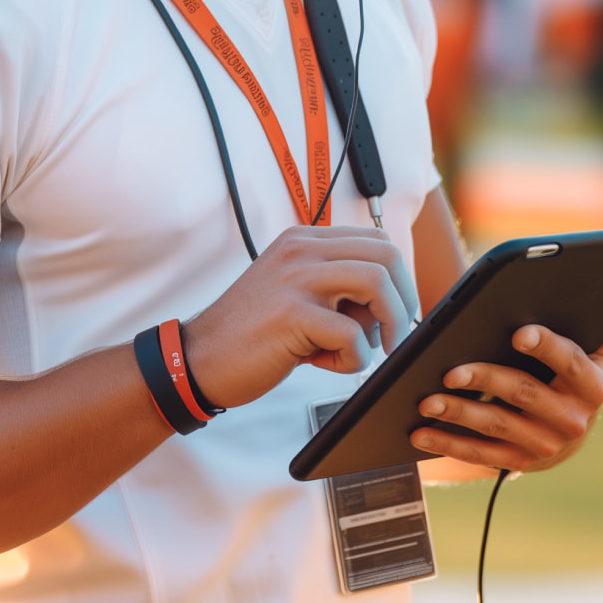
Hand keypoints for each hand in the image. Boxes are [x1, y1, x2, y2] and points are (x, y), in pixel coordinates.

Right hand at [183, 226, 418, 409]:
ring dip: (387, 323)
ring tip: (366, 349)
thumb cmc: (251, 333)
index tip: (393, 310)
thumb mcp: (294, 292)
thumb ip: (334, 287)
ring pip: (377, 282)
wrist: (199, 357)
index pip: (376, 239)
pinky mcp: (291, 314)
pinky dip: (353, 358)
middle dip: (403, 299)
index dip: (398, 278)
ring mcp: (295, 278)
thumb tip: (388, 304)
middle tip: (392, 333)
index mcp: (302, 240)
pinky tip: (325, 363)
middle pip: (386, 254)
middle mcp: (300, 250)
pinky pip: (353, 334)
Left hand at [410, 290, 602, 472]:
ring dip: (459, 413)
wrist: (564, 432)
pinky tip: (419, 432)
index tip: (519, 332)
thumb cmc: (571, 376)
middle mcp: (572, 419)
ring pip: (497, 426)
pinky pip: (478, 453)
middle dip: (486, 380)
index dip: (547, 348)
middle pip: (525, 394)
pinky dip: (446, 443)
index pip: (571, 362)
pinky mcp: (517, 463)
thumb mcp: (596, 352)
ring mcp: (544, 445)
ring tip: (428, 399)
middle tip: (450, 369)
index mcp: (592, 384)